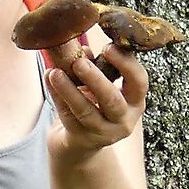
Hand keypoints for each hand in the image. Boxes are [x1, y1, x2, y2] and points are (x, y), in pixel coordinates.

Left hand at [46, 37, 145, 163]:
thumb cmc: (96, 105)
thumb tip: (83, 51)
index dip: (127, 64)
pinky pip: (67, 116)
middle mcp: (123, 120)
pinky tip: (49, 79)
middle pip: (113, 100)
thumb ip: (97, 67)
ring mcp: (103, 133)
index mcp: (135, 102)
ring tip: (55, 72)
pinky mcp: (82, 138)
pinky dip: (57, 96)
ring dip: (69, 90)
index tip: (109, 47)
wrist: (82, 142)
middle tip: (79, 62)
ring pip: (86, 111)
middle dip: (96, 79)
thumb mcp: (102, 86)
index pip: (139, 82)